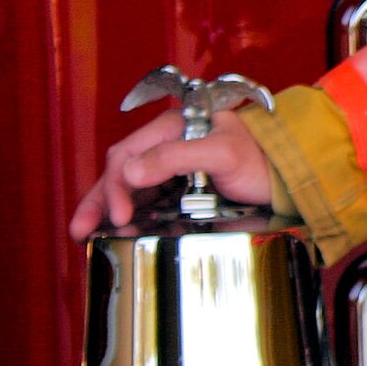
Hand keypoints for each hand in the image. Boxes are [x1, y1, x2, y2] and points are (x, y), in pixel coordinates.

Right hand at [68, 106, 272, 240]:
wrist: (287, 179)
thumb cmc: (260, 159)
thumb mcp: (223, 153)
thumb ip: (178, 156)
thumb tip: (129, 171)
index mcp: (173, 128)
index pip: (127, 154)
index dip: (116, 184)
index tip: (120, 216)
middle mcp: (167, 147)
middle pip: (121, 173)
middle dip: (98, 201)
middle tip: (79, 231)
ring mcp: (173, 172)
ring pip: (130, 191)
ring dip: (109, 212)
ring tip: (89, 237)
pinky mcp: (181, 193)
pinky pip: (148, 206)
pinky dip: (132, 220)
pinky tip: (122, 236)